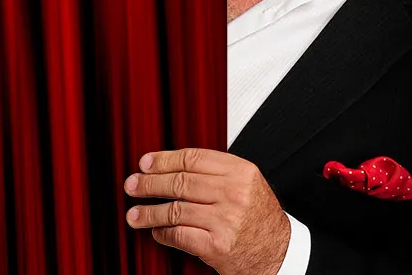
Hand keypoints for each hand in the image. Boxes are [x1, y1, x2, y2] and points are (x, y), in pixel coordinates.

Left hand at [125, 148, 290, 274]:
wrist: (278, 252)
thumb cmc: (260, 219)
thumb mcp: (247, 185)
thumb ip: (217, 173)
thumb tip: (172, 167)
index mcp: (241, 172)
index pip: (193, 158)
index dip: (164, 159)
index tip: (146, 163)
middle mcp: (234, 193)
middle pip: (180, 182)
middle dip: (150, 183)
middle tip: (133, 185)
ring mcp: (226, 220)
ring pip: (175, 209)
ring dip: (149, 212)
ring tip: (135, 214)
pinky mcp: (217, 245)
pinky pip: (179, 235)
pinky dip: (163, 233)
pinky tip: (157, 231)